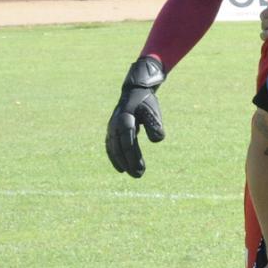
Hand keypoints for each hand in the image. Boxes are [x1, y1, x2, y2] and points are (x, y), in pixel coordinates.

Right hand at [105, 56, 166, 176]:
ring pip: (113, 149)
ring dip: (122, 162)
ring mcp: (111, 128)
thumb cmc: (146, 103)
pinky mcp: (111, 131)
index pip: (128, 142)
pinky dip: (114, 158)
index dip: (133, 157)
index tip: (140, 169)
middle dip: (128, 162)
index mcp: (124, 119)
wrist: (133, 92)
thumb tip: (156, 140)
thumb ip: (154, 125)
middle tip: (138, 175)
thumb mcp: (152, 111)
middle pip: (119, 148)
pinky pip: (110, 147)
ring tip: (132, 174)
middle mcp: (114, 125)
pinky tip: (121, 168)